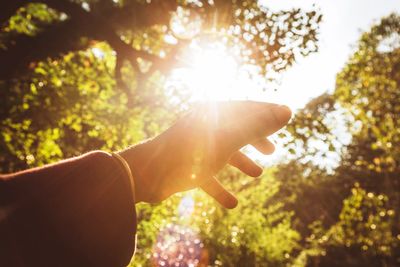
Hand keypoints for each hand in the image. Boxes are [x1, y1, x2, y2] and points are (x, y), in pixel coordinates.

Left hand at [119, 101, 290, 207]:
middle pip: (235, 129)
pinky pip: (208, 176)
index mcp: (214, 113)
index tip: (285, 119)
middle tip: (271, 150)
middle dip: (255, 139)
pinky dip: (221, 189)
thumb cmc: (190, 152)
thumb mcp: (229, 138)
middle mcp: (204, 127)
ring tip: (257, 175)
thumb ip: (258, 126)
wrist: (148, 174)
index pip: (246, 108)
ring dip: (241, 163)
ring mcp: (195, 147)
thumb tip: (287, 112)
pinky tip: (232, 204)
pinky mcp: (187, 167)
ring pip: (224, 153)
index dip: (267, 113)